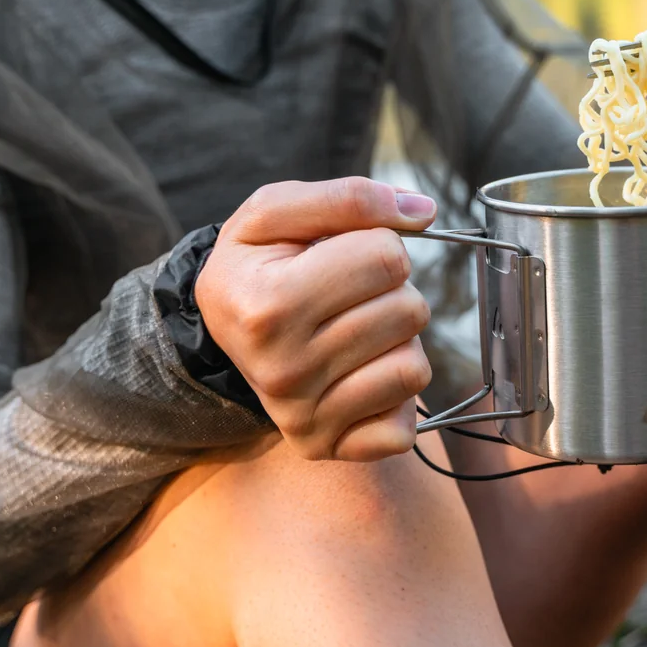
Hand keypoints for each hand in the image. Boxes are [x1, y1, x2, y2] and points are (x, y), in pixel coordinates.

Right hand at [195, 177, 437, 461]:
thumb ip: (350, 198)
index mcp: (268, 304)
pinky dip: (390, 396)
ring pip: (415, 367)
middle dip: (391, 292)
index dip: (377, 245)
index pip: (387, 257)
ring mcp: (302, 417)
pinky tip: (356, 375)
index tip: (343, 256)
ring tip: (353, 332)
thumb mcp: (276, 212)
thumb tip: (422, 211)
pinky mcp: (324, 448)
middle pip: (410, 310)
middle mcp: (283, 370)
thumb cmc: (259, 264)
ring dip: (396, 342)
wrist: (223, 328)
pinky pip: (404, 426)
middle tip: (348, 296)